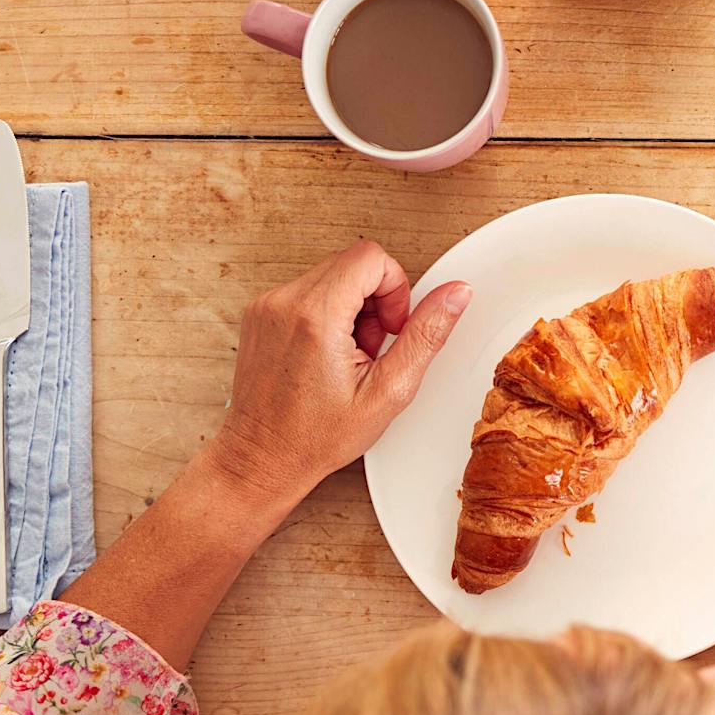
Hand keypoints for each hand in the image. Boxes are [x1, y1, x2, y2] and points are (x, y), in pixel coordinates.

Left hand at [207, 240, 471, 508]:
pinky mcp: (260, 312)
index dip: (395, 287)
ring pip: (332, 274)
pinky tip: (328, 352)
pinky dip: (328, 313)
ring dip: (352, 306)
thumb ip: (426, 335)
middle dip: (375, 299)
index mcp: (316, 316)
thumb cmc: (316, 436)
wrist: (263, 457)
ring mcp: (267, 305)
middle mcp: (284, 302)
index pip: (370, 257)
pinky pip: (308, 290)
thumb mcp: (389, 391)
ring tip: (349, 353)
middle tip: (371, 346)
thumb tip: (455, 295)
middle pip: (352, 262)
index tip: (391, 326)